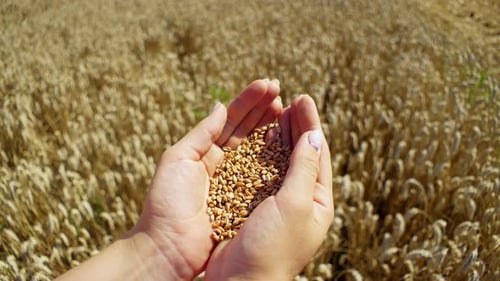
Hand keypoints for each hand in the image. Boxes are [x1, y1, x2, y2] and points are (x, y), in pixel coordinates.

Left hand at [128, 79, 281, 279]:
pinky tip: (287, 142)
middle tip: (282, 90)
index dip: (248, 101)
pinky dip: (275, 157)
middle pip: (247, 130)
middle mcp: (222, 163)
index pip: (230, 120)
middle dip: (263, 109)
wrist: (168, 248)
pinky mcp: (246, 200)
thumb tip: (221, 106)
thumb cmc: (167, 202)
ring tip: (287, 108)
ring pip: (257, 148)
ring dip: (271, 127)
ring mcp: (236, 181)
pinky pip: (263, 175)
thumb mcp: (178, 159)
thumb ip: (202, 133)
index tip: (268, 85)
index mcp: (204, 151)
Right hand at [205, 95, 333, 280]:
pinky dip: (262, 152)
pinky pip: (262, 171)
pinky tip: (257, 137)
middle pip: (302, 154)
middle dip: (298, 126)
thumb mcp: (296, 205)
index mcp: (318, 202)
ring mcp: (278, 202)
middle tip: (291, 99)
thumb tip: (315, 135)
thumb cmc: (273, 247)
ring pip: (282, 161)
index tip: (303, 99)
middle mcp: (301, 201)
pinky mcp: (256, 204)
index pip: (318, 154)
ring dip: (280, 135)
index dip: (311, 125)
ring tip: (277, 111)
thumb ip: (305, 169)